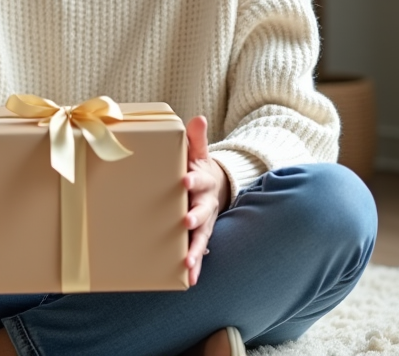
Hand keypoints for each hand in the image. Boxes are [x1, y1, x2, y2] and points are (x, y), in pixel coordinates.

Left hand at [183, 115, 228, 286]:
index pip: (199, 178)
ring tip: (187, 262)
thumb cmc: (196, 167)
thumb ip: (195, 139)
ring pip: (201, 236)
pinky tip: (189, 279)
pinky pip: (198, 252)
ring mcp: (204, 221)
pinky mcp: (199, 236)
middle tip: (185, 220)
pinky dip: (195, 265)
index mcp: (201, 180)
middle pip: (202, 210)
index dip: (193, 179)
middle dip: (195, 216)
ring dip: (195, 249)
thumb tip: (196, 118)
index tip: (184, 179)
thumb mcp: (197, 152)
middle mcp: (206, 202)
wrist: (214, 185)